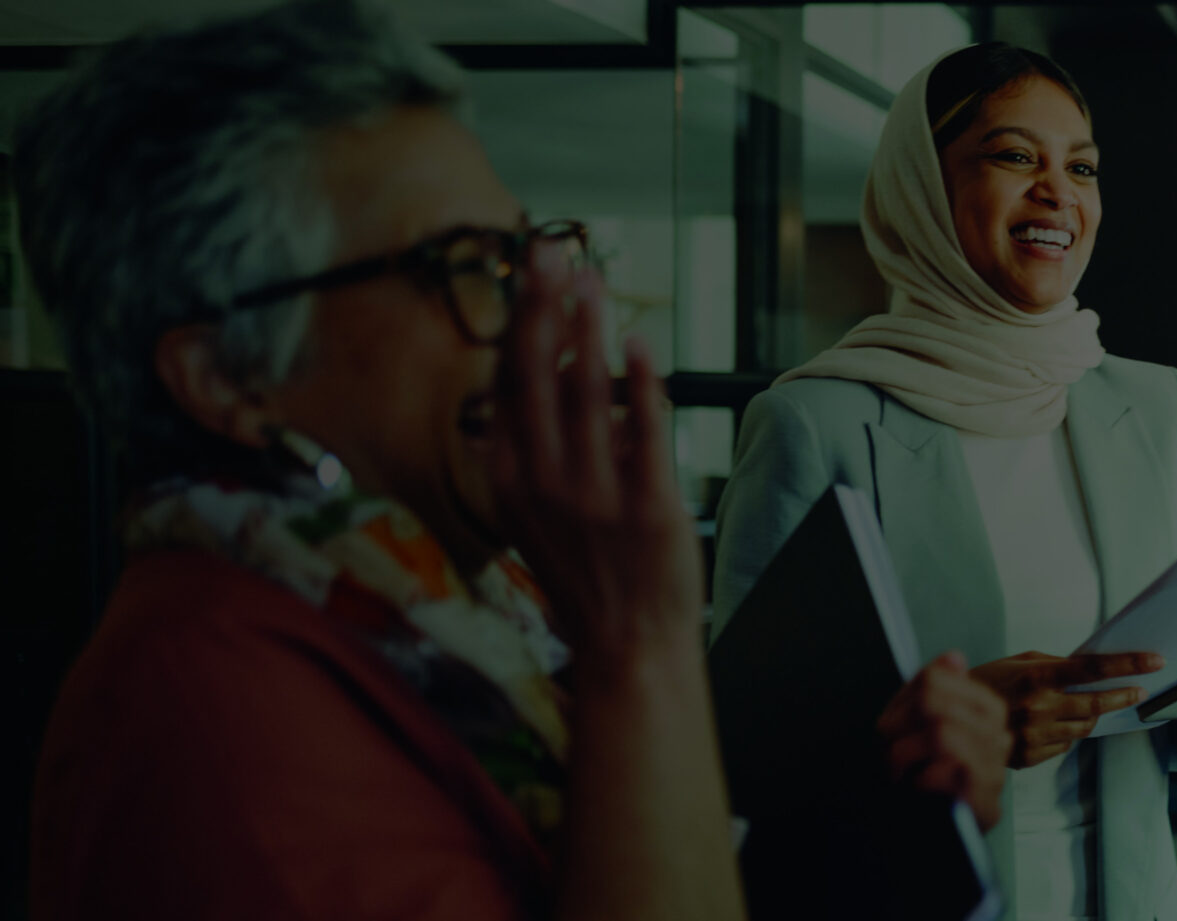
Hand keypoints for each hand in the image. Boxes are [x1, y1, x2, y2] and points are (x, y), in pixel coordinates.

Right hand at [483, 240, 697, 668]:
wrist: (627, 650)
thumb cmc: (586, 581)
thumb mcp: (532, 522)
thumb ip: (521, 463)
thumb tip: (506, 410)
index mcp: (513, 480)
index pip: (507, 384)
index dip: (518, 323)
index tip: (528, 272)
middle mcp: (546, 482)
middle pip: (535, 375)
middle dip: (540, 307)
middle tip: (549, 251)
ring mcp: (596, 494)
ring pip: (586, 394)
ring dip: (588, 330)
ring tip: (593, 282)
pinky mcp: (648, 507)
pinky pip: (644, 433)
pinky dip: (641, 386)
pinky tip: (641, 344)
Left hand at [880, 651, 1008, 831]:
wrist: (931, 834)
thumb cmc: (921, 773)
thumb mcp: (916, 723)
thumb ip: (931, 687)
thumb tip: (954, 656)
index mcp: (986, 709)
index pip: (936, 679)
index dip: (904, 700)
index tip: (892, 726)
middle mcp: (998, 735)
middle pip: (935, 704)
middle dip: (899, 728)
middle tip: (888, 751)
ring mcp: (995, 769)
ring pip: (941, 732)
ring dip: (905, 755)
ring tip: (899, 772)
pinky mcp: (986, 803)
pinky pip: (945, 771)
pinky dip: (919, 781)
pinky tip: (917, 790)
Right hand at [970, 652, 1161, 767]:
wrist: (953, 716)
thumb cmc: (991, 681)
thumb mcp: (1021, 662)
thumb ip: (1057, 665)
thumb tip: (1092, 669)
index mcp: (1037, 677)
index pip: (1093, 669)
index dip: (1127, 664)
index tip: (1154, 661)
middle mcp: (1038, 707)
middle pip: (1096, 704)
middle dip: (1123, 696)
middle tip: (1139, 691)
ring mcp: (1035, 735)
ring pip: (1084, 728)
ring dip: (1093, 715)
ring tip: (1092, 705)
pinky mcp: (1030, 756)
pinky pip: (1064, 745)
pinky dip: (1067, 734)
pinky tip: (1054, 724)